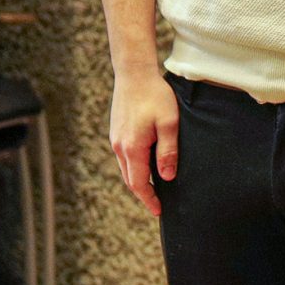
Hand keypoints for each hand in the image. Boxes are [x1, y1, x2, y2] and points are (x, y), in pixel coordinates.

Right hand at [108, 67, 178, 216]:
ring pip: (126, 169)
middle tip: (158, 204)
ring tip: (155, 188)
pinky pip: (125, 157)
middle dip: (144, 194)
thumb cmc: (156, 96)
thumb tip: (166, 177)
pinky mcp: (116, 132)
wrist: (134, 74)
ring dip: (139, 180)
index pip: (139, 183)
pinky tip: (146, 166)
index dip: (149, 199)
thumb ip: (168, 151)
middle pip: (130, 179)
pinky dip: (134, 167)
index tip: (159, 211)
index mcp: (133, 148)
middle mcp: (120, 147)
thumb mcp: (169, 123)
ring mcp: (116, 139)